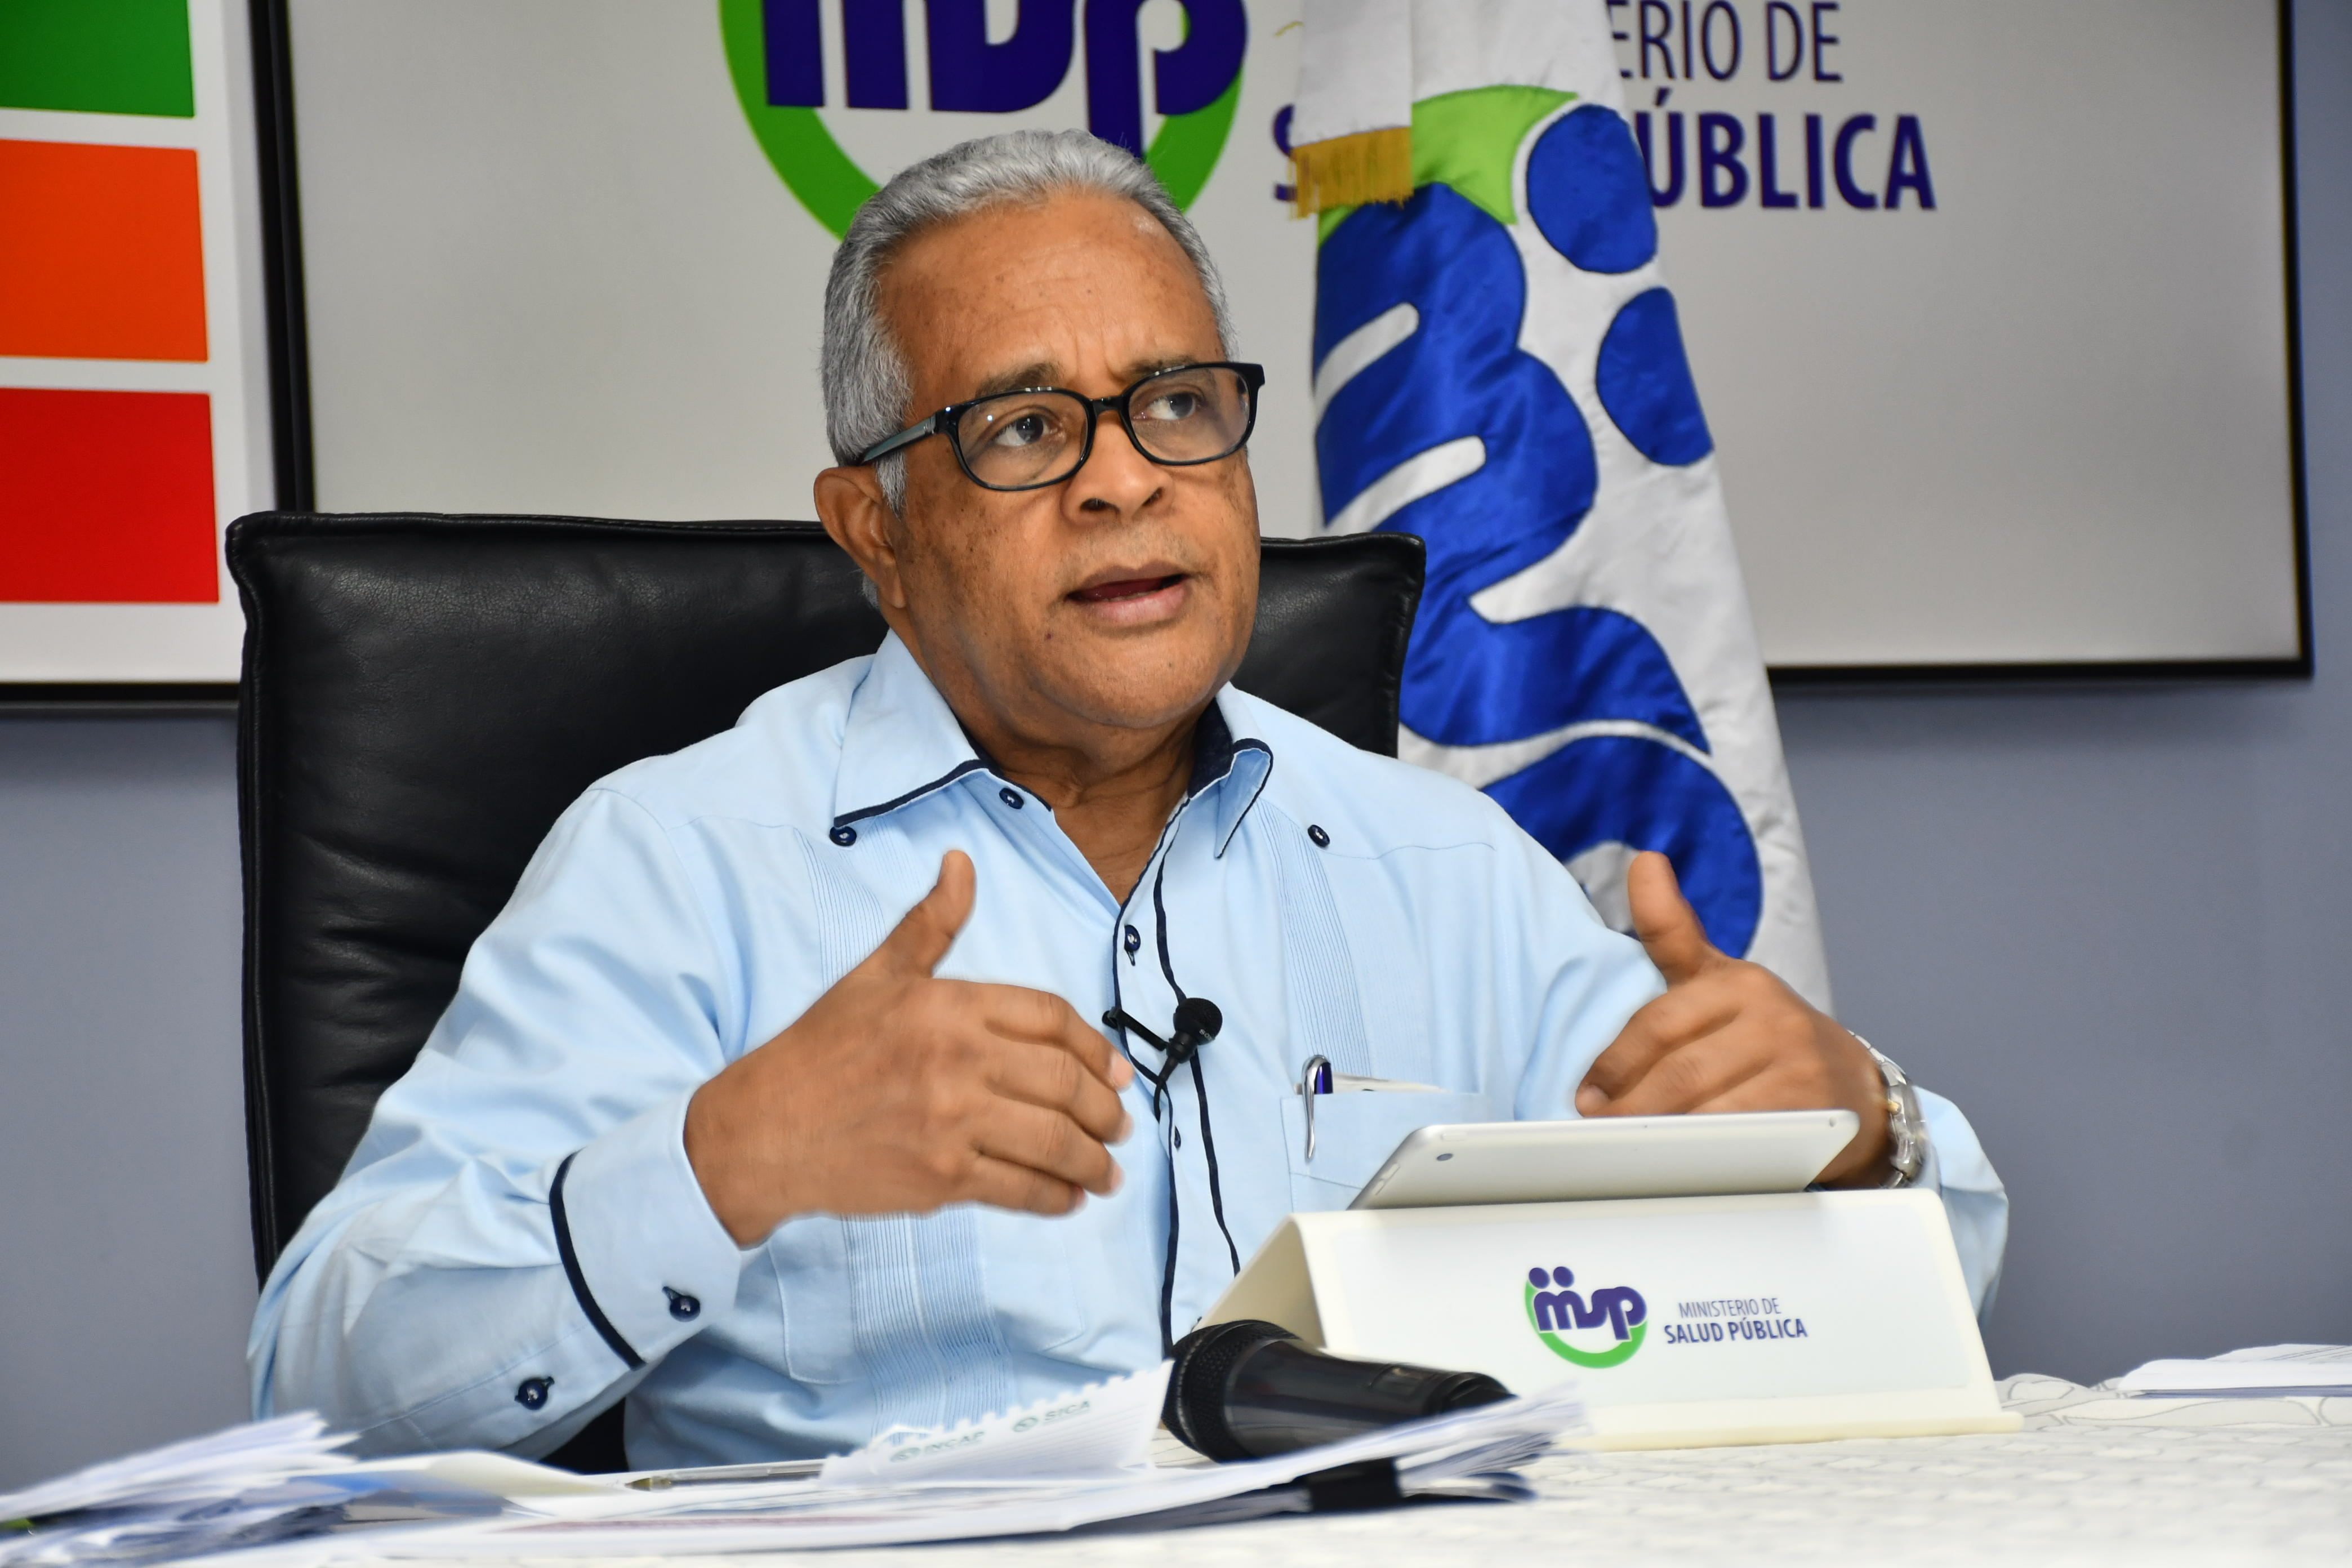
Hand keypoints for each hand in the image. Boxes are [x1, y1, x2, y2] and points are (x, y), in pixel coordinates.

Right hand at [684, 850, 1134, 1243]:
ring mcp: (951, 1123)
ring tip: (1107, 1169)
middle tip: (1121, 1123)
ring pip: (1052, 1142)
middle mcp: (956, 1061)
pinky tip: (1069, 1197)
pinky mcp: (940, 1178)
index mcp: (948, 1005)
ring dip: (1093, 1159)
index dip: (1096, 1047)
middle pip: (1063, 1082)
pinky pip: (1019, 1189)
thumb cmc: (821, 1051)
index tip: (1118, 1072)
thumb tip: (960, 864)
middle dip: (1106, 1108)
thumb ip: (930, 924)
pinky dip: (1055, 1197)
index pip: (1051, 1017)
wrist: (764, 1130)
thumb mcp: (876, 975)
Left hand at [1575, 852, 1889, 1185]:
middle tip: (1599, 1127)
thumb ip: (1673, 929)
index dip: (1615, 1061)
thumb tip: (1644, 862)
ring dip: (1662, 1133)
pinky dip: (1708, 1151)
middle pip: (1681, 1071)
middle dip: (1632, 1105)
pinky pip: (1745, 1136)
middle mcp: (1771, 1018)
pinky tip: (1681, 1162)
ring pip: (1710, 1107)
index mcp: (1739, 983)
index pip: (1660, 1023)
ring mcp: (1796, 1067)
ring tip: (1629, 1148)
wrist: (1853, 1088)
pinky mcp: (1813, 1113)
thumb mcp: (1720, 978)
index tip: (1586, 1092)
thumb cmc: (1767, 1035)